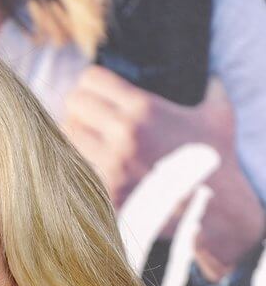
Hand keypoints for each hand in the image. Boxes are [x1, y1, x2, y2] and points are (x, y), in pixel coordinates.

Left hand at [62, 68, 265, 276]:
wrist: (215, 208)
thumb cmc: (214, 160)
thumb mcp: (218, 115)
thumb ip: (210, 89)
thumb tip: (209, 76)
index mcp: (142, 108)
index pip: (90, 80)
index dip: (90, 85)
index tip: (95, 95)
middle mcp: (122, 134)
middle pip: (73, 106)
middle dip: (79, 109)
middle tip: (87, 119)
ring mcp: (110, 167)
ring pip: (67, 138)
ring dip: (74, 139)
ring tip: (86, 143)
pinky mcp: (105, 194)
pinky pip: (74, 172)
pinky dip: (77, 167)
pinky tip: (88, 169)